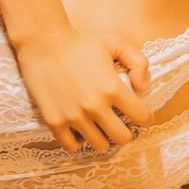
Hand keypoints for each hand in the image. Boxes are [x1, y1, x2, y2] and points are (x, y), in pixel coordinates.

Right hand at [14, 26, 153, 151]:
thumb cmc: (80, 42)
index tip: (140, 114)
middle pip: (122, 138)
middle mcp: (95, 106)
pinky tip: (80, 130)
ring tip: (100, 126)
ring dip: (104, 137)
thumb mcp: (116, 42)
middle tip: (120, 123)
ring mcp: (74, 116)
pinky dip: (79, 142)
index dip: (145, 117)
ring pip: (99, 145)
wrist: (42, 43)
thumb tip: (142, 88)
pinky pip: (72, 146)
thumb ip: (139, 62)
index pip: (142, 117)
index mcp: (113, 88)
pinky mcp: (54, 121)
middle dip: (126, 132)